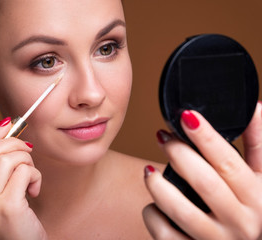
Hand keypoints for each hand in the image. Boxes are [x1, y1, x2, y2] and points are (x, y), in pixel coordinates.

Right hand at [0, 117, 46, 239]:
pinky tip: (34, 189)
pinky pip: (23, 172)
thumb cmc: (12, 221)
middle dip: (13, 142)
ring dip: (26, 160)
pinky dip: (35, 175)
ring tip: (31, 175)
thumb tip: (7, 130)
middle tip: (28, 149)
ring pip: (7, 159)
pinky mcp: (7, 208)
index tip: (7, 125)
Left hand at [143, 103, 261, 239]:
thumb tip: (254, 108)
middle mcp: (241, 222)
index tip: (186, 116)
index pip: (229, 162)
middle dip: (179, 154)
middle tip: (163, 137)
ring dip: (159, 185)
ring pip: (180, 210)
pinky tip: (153, 204)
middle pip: (204, 182)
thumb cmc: (249, 210)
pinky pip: (165, 233)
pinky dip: (152, 215)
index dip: (206, 137)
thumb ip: (257, 144)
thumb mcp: (261, 178)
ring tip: (149, 171)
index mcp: (258, 198)